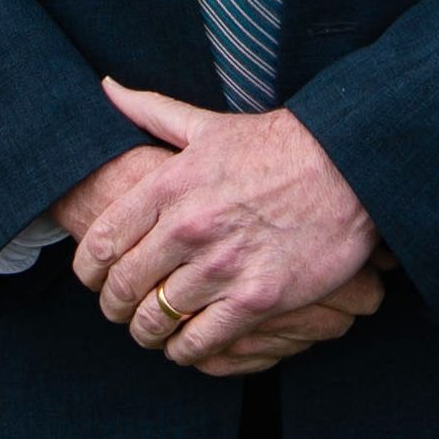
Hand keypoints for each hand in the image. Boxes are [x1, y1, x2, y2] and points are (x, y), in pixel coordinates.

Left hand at [74, 79, 384, 369]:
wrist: (350, 167)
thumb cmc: (279, 146)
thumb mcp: (208, 124)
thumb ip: (151, 111)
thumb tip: (107, 88)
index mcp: (170, 185)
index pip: (102, 241)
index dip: (88, 270)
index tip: (93, 279)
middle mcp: (189, 227)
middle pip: (123, 286)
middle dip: (114, 306)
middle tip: (120, 311)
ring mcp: (222, 265)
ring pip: (156, 318)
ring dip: (146, 332)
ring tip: (151, 332)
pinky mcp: (257, 298)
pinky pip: (200, 340)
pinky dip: (184, 350)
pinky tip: (184, 347)